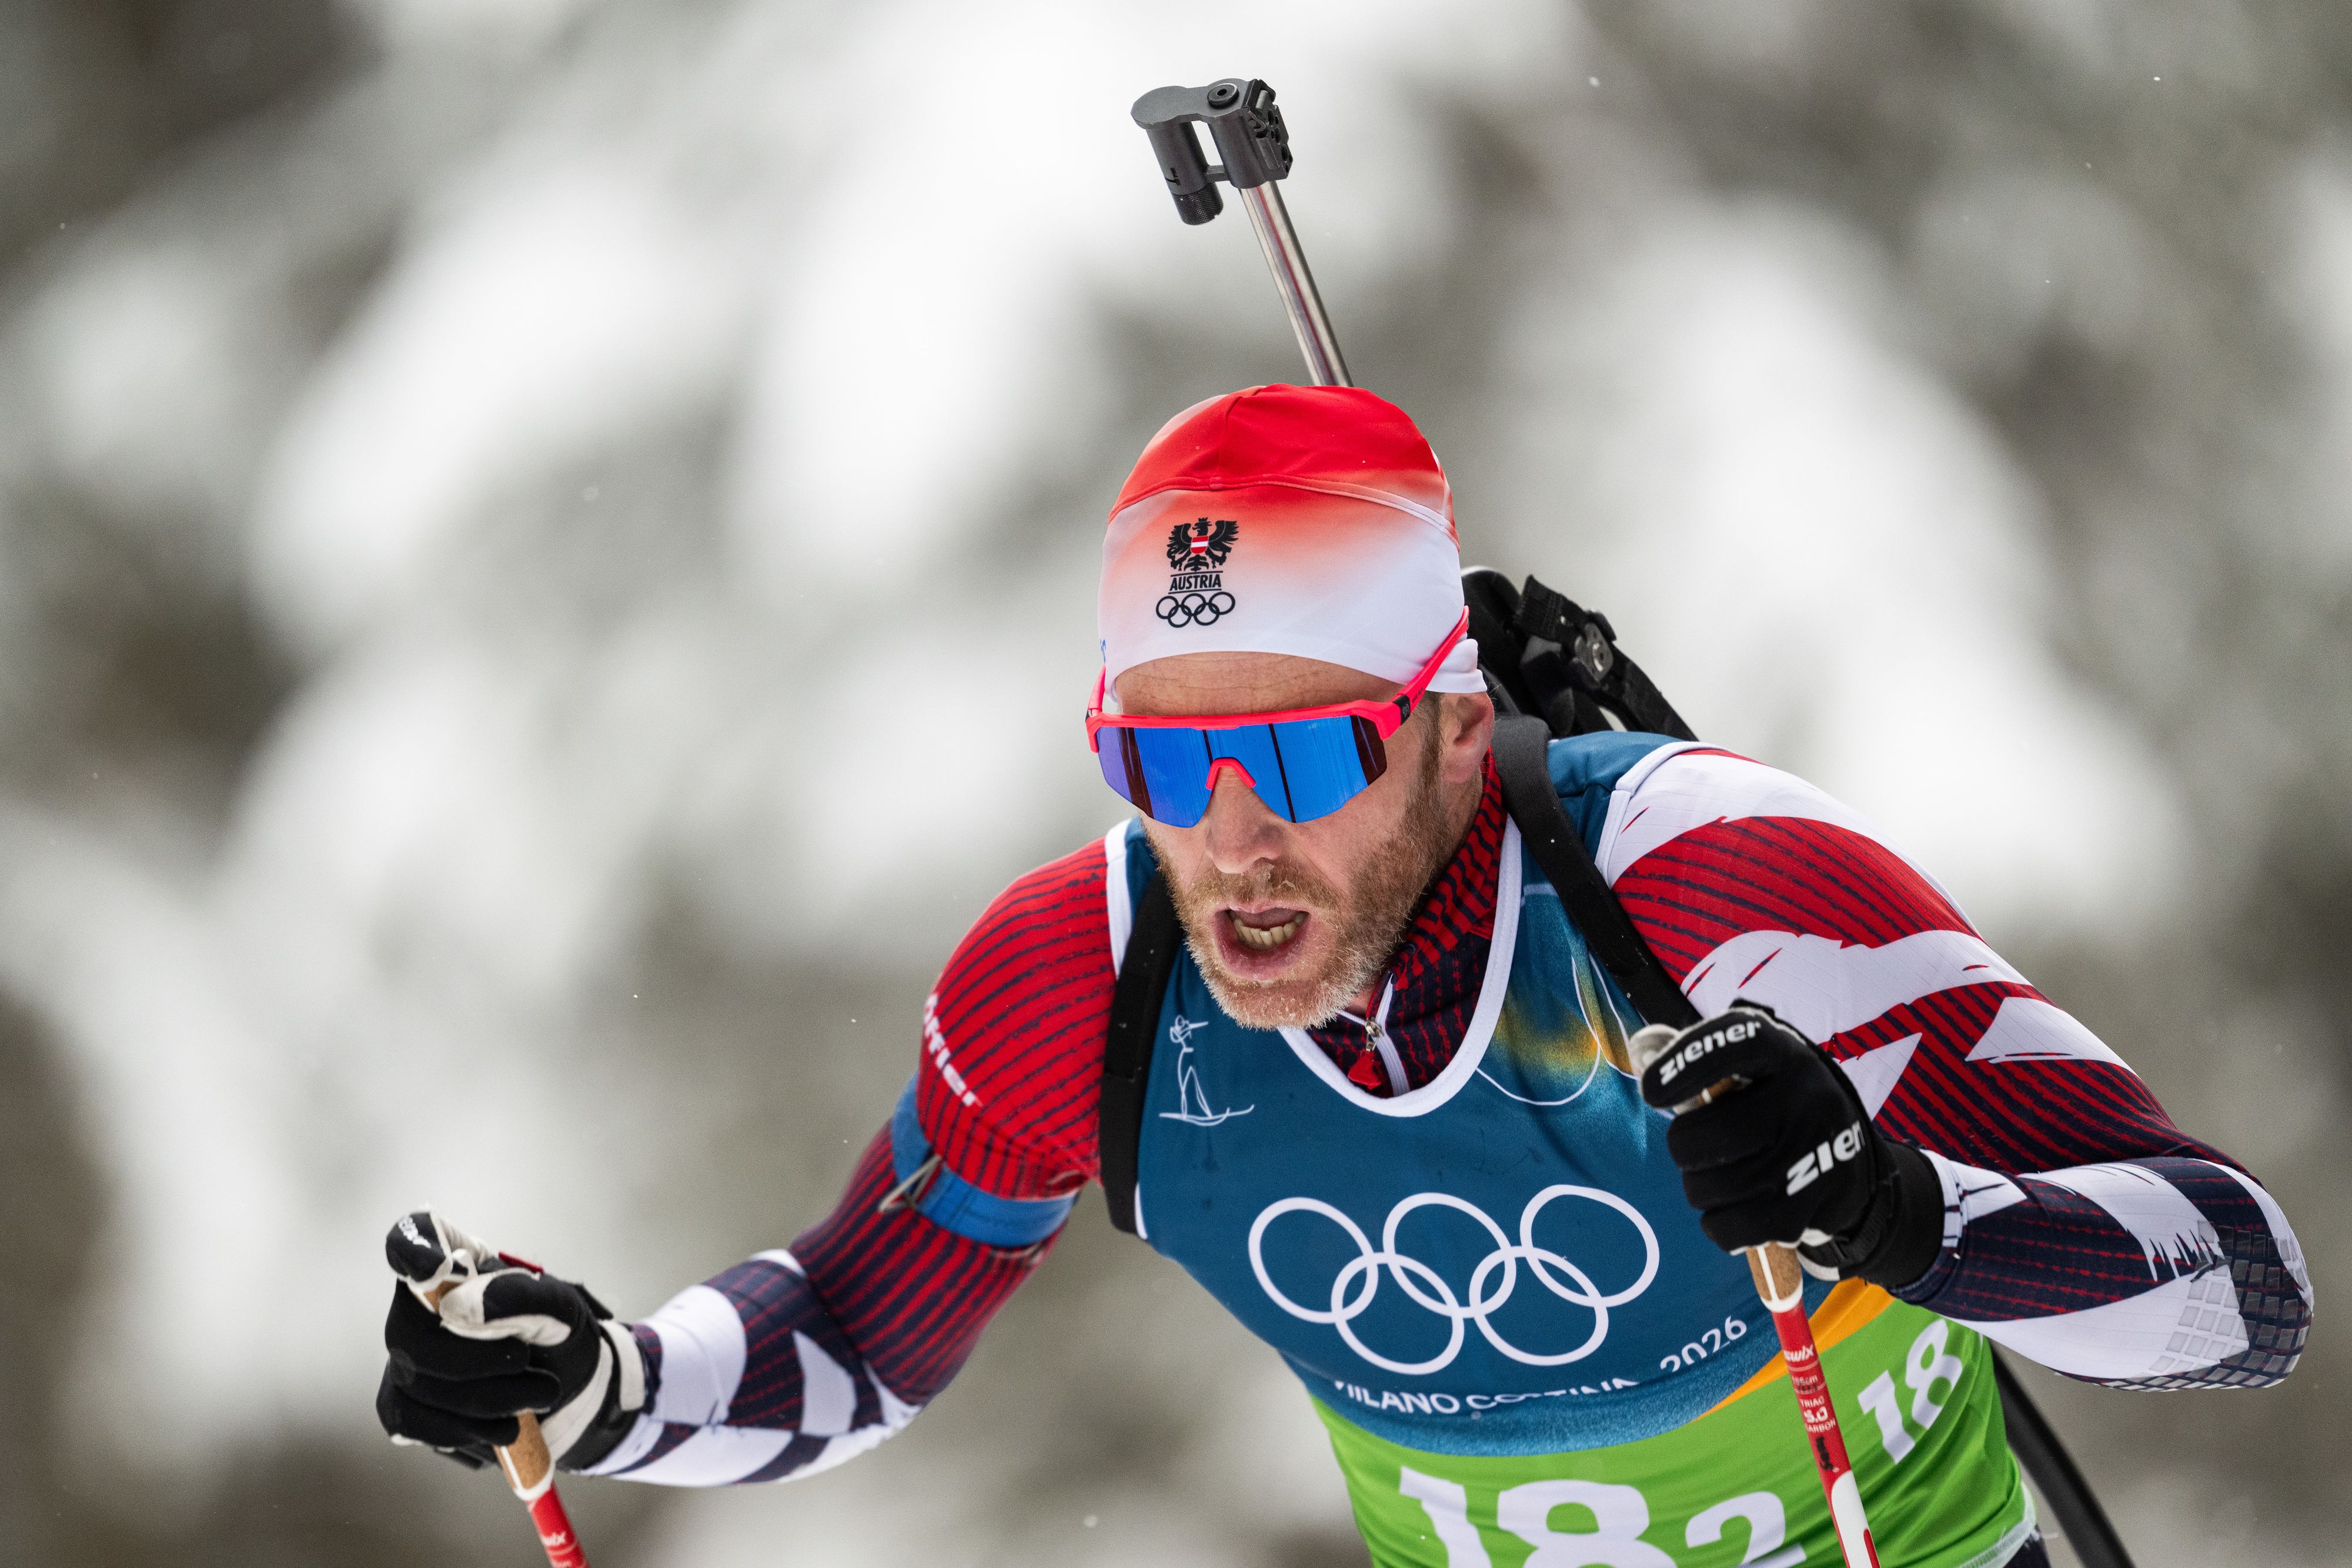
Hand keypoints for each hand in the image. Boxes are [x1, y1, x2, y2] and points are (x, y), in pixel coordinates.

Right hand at [376, 1211, 643, 1472]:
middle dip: (472, 1362)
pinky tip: (500, 1427)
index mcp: (460, 1267)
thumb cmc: (562, 1339)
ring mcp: (409, 1357)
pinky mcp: (406, 1403)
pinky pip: (407, 1421)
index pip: (413, 1236)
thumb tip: (458, 1307)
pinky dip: (459, 1430)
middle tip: (528, 1365)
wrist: (573, 1395)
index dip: (412, 1246)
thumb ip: (520, 1297)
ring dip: (482, 1401)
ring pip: (412, 1385)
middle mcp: (422, 1308)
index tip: (428, 1263)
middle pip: (407, 1334)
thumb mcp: (562, 1310)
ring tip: (535, 1398)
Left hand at [1636, 1005, 1939, 1286]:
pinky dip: (1721, 1227)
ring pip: (1723, 1185)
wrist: (1849, 1157)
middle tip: (1688, 1151)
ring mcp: (1819, 1152)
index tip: (1652, 1092)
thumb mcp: (1750, 1068)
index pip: (1732, 1047)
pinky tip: (1726, 1214)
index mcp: (1781, 1053)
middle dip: (1685, 1149)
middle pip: (1718, 1133)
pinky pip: (1743, 1227)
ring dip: (1699, 1190)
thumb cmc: (1772, 1105)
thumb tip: (1642, 1053)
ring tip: (1711, 1181)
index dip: (1685, 1066)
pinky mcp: (1821, 1204)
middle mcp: (1806, 1097)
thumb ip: (1699, 1059)